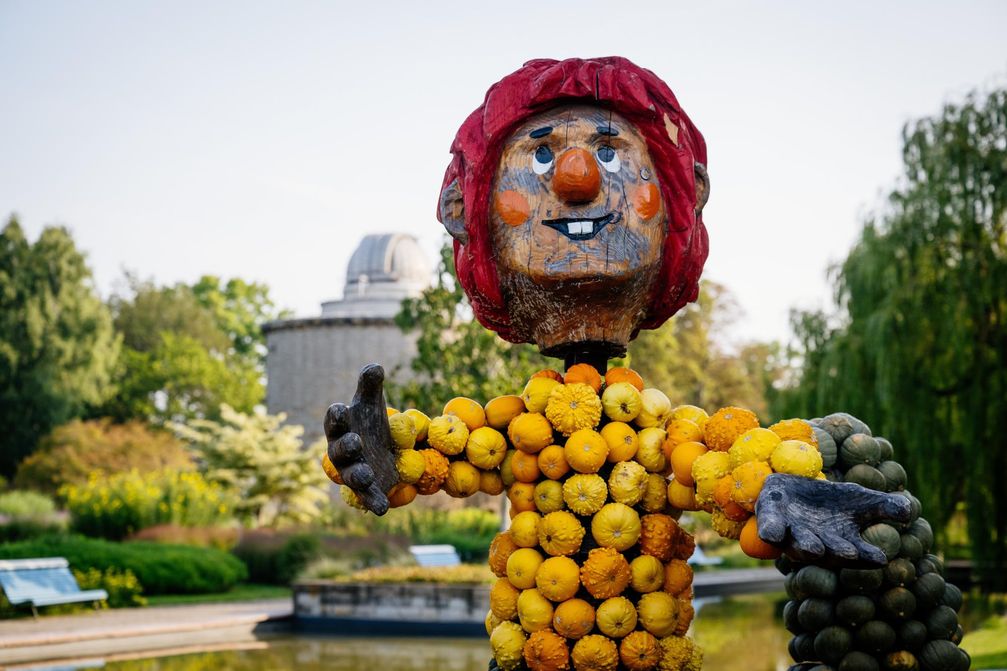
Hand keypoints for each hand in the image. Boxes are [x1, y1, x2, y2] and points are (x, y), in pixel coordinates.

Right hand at [324, 363, 398, 514]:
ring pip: (352, 476)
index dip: (336, 416)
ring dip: (358, 475)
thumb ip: (370, 385)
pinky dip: (373, 502)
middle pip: (340, 450)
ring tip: (368, 473)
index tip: (341, 409)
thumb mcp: (371, 402)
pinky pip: (368, 497)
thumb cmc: (370, 420)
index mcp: (341, 427)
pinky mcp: (369, 489)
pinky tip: (380, 509)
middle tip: (355, 442)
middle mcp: (341, 451)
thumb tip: (375, 366)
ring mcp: (353, 471)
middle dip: (346, 446)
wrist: (382, 447)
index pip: (334, 420)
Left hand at [756, 473, 911, 566]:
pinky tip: (774, 534)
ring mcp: (792, 536)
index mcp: (842, 544)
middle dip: (838, 553)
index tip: (880, 558)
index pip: (860, 555)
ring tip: (814, 549)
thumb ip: (884, 505)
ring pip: (799, 546)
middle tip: (848, 553)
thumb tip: (909, 509)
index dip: (868, 556)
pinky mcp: (770, 523)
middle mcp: (818, 545)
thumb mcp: (859, 499)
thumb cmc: (829, 501)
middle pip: (829, 553)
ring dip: (806, 547)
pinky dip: (771, 532)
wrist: (791, 486)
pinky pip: (769, 531)